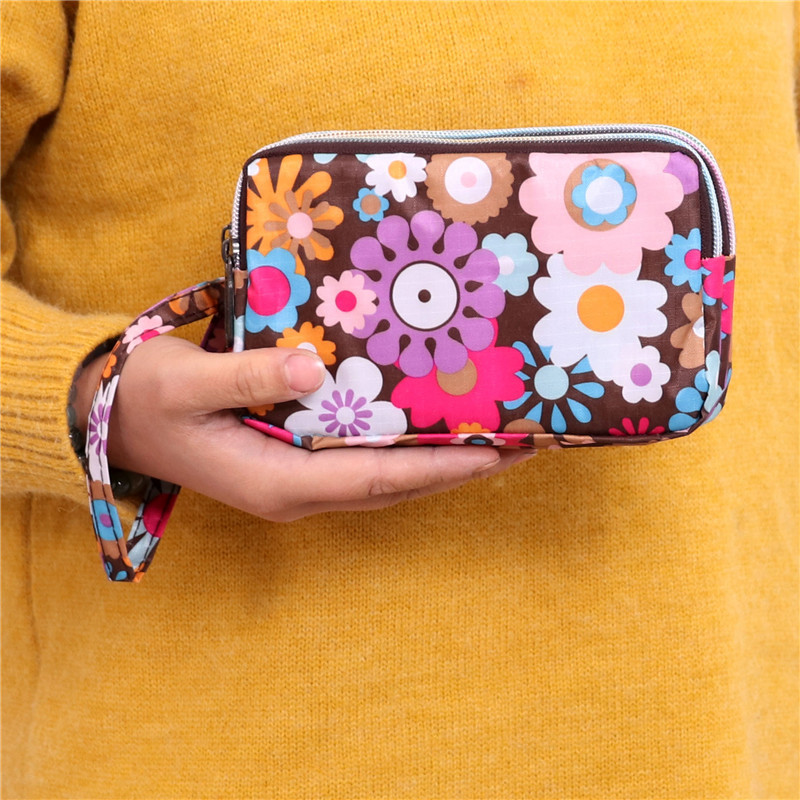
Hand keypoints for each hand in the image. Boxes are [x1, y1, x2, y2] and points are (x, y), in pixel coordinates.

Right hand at [74, 337, 530, 520]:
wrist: (112, 417)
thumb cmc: (145, 400)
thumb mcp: (187, 383)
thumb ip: (248, 375)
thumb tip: (311, 368)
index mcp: (279, 483)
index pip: (381, 478)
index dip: (445, 466)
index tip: (503, 449)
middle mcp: (300, 490)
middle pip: (397, 483)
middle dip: (462, 465)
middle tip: (525, 438)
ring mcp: (299, 478)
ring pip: (386, 473)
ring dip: (442, 458)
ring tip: (498, 432)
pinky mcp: (296, 458)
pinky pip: (365, 457)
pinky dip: (407, 445)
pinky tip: (432, 421)